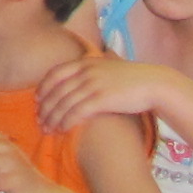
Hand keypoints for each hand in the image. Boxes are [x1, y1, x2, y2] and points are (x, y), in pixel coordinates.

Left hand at [35, 49, 174, 132]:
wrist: (154, 84)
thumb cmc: (133, 79)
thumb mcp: (108, 66)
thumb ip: (93, 69)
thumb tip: (82, 74)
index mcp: (86, 62)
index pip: (55, 74)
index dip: (43, 88)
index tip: (37, 100)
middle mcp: (87, 71)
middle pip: (56, 90)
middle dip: (45, 107)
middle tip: (39, 121)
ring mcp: (94, 84)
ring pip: (63, 103)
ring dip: (52, 118)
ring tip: (47, 129)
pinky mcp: (102, 99)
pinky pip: (76, 112)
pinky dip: (66, 122)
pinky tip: (62, 130)